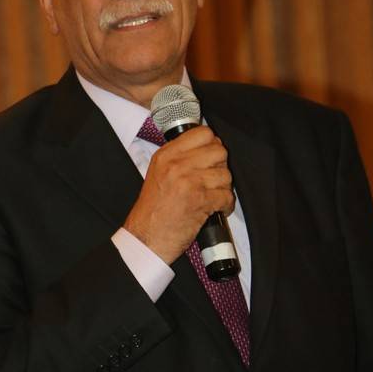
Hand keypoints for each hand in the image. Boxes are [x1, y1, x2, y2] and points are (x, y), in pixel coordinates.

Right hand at [124, 125, 234, 264]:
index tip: (210, 157)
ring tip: (213, 196)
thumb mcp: (158, 173)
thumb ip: (178, 158)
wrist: (145, 238)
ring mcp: (189, 182)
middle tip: (213, 178)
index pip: (203, 133)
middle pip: (219, 151)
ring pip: (225, 174)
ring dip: (223, 187)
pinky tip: (217, 209)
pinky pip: (227, 195)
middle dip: (220, 166)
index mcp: (166, 155)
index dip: (212, 145)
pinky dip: (225, 205)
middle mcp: (177, 165)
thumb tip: (206, 147)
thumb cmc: (152, 211)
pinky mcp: (200, 200)